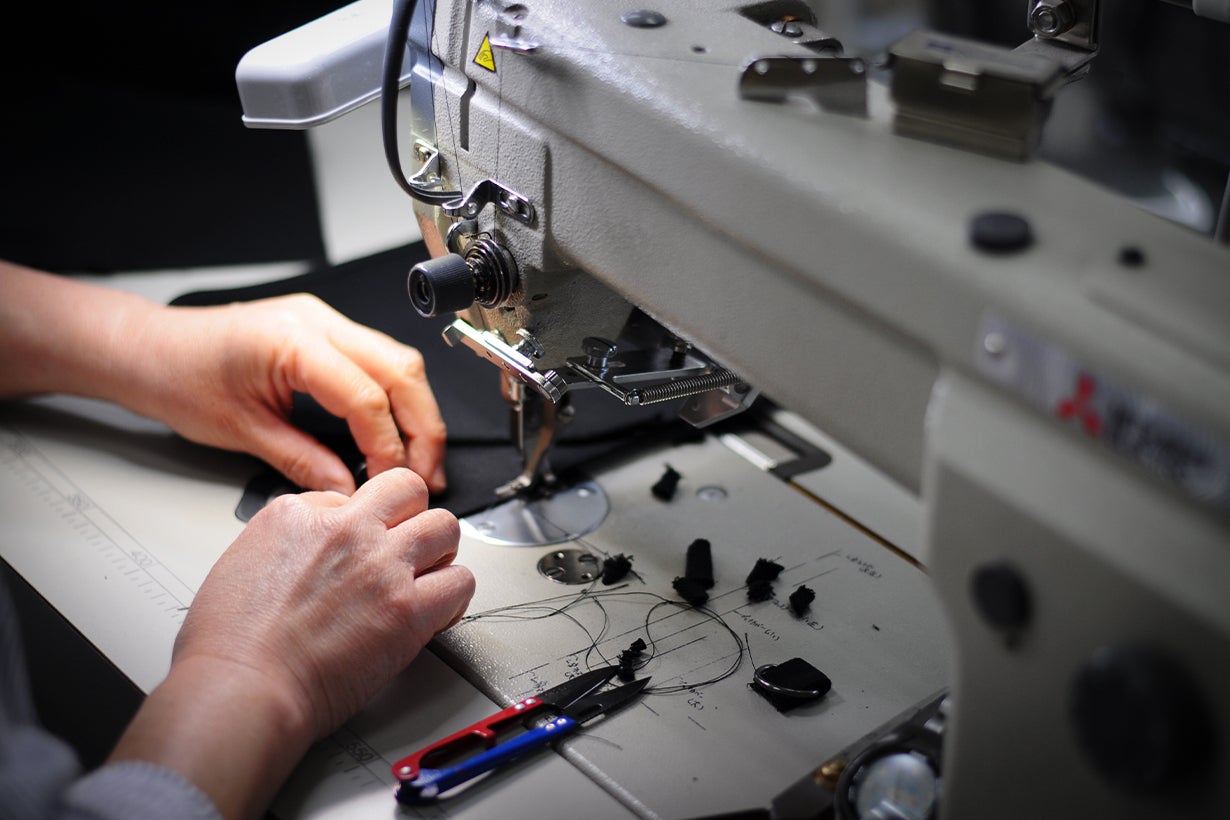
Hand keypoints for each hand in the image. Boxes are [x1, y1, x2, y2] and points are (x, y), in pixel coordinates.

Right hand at [111, 468, 473, 817]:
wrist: (243, 687)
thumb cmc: (229, 644)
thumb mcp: (241, 560)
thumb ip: (286, 540)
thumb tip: (314, 542)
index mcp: (298, 513)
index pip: (350, 494)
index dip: (359, 523)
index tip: (358, 546)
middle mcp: (346, 530)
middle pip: (407, 490)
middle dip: (411, 516)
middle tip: (405, 547)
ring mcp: (382, 566)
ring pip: (444, 527)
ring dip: (439, 551)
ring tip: (425, 576)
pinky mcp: (409, 609)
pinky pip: (460, 582)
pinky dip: (453, 596)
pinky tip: (435, 612)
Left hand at [128, 294, 447, 493]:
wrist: (153, 351)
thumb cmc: (181, 379)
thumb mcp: (242, 432)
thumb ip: (303, 461)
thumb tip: (348, 489)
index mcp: (292, 341)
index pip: (366, 395)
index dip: (387, 445)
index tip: (388, 481)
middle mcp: (317, 321)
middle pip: (402, 371)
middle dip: (422, 427)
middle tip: (428, 474)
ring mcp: (325, 320)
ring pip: (400, 361)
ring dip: (417, 412)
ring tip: (418, 459)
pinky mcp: (326, 331)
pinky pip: (380, 359)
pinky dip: (396, 398)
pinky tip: (395, 431)